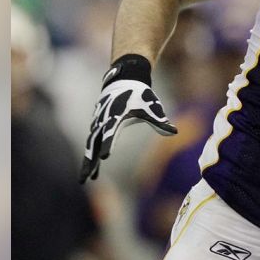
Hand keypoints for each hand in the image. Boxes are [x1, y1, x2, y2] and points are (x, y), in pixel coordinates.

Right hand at [79, 55, 176, 182]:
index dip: (108, 143)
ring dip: (87, 161)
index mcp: (116, 116)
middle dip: (90, 161)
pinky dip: (89, 155)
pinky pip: (91, 143)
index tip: (105, 156)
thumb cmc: (140, 94)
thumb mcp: (152, 106)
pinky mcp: (97, 125)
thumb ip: (160, 121)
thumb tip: (174, 131)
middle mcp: (104, 120)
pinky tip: (91, 169)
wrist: (124, 80)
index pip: (111, 132)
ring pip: (90, 145)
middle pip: (94, 143)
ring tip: (86, 179)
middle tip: (87, 178)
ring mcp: (98, 123)